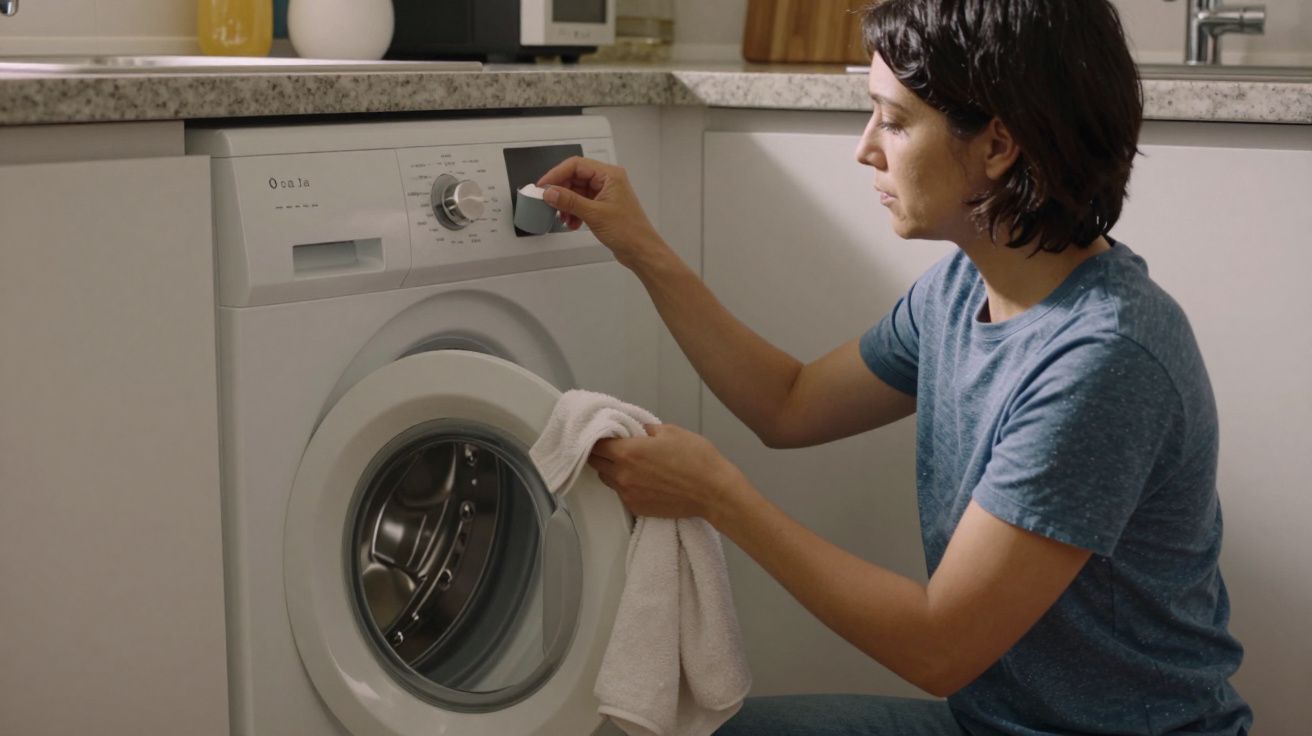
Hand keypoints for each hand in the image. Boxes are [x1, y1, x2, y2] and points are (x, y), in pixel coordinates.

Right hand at [536, 156, 663, 269]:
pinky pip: (582, 203)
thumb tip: (550, 192)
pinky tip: (572, 222)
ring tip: (563, 216)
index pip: (576, 165)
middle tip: (549, 202)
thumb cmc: (629, 231)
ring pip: (577, 191)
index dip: (557, 174)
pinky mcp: (603, 206)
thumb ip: (569, 201)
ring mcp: (606, 193)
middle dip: (561, 191)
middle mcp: (608, 181)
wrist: (641, 251)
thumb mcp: (594, 214)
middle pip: (575, 177)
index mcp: (610, 175)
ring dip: (567, 204)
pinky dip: (574, 211)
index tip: (543, 185)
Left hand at [587, 424, 744, 523]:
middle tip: (614, 446)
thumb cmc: (696, 458)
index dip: (598, 437)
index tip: (604, 433)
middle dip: (600, 453)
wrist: (713, 492)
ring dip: (611, 469)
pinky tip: (641, 479)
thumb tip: (638, 431)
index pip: (596, 444)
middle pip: (596, 463)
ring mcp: (628, 494)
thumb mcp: (671, 431)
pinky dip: (625, 485)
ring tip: (629, 463)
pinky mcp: (637, 508)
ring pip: (607, 479)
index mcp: (628, 452)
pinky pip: (621, 493)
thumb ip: (647, 429)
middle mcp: (622, 475)